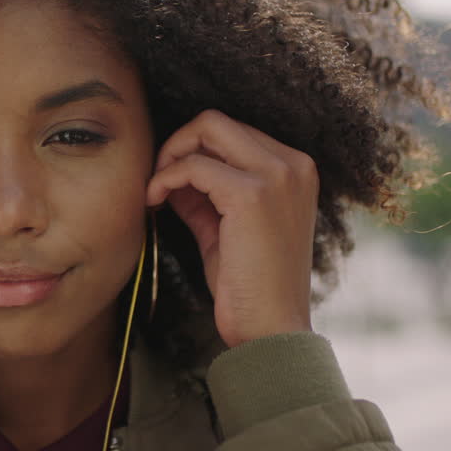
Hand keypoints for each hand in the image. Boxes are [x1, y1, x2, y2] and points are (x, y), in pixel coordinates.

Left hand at [147, 110, 317, 347]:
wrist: (271, 330)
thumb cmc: (250, 288)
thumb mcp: (227, 229)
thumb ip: (205, 196)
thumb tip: (171, 172)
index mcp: (295, 170)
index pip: (233, 133)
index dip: (194, 152)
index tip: (172, 183)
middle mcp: (293, 165)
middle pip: (218, 121)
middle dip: (177, 143)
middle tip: (157, 181)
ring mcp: (277, 175)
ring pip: (207, 129)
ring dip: (169, 156)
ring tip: (155, 193)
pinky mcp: (252, 194)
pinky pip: (194, 165)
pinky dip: (166, 178)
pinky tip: (155, 202)